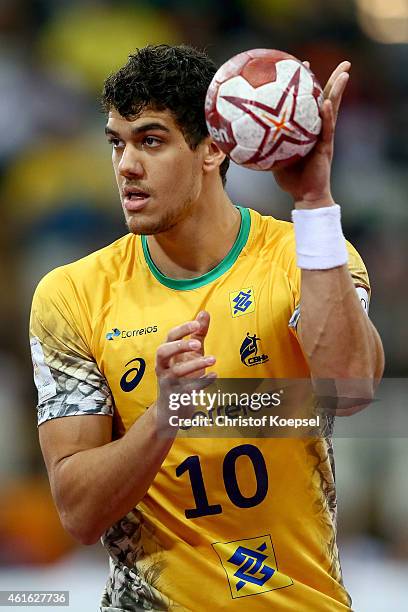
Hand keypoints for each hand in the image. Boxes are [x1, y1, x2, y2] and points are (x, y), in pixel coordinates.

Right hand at [155, 311, 215, 422]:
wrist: (172, 408)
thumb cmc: (182, 375)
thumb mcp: (191, 353)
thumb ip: (197, 334)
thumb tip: (204, 312)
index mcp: (167, 353)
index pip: (170, 337)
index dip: (182, 329)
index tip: (197, 324)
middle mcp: (163, 366)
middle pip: (163, 351)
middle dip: (179, 346)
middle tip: (198, 344)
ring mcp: (167, 382)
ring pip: (177, 372)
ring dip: (195, 365)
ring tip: (213, 360)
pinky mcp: (175, 397)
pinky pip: (187, 389)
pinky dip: (202, 382)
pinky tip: (215, 376)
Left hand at [272, 60, 350, 207]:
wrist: (305, 196)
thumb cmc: (290, 180)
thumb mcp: (271, 159)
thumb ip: (261, 146)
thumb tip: (237, 139)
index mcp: (308, 130)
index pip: (309, 103)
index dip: (308, 85)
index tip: (302, 66)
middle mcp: (319, 130)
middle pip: (328, 100)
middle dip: (335, 80)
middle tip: (343, 62)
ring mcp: (325, 138)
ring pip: (333, 109)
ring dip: (339, 91)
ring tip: (345, 73)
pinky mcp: (326, 148)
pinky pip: (327, 130)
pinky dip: (327, 116)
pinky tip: (326, 104)